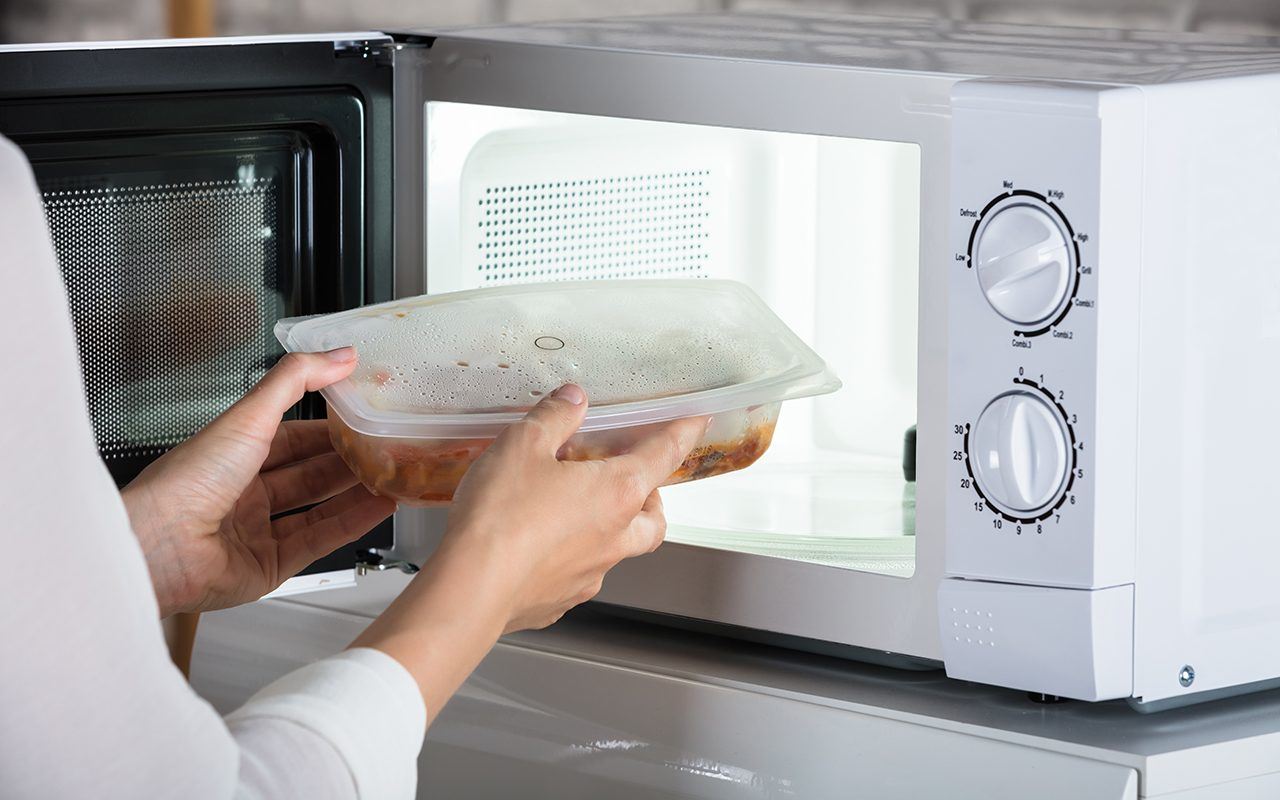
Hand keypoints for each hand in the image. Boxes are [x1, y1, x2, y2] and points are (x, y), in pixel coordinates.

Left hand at [122, 348, 395, 616]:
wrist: (160, 546)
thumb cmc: (187, 481)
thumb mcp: (249, 415)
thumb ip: (296, 380)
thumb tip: (338, 355)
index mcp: (232, 454)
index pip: (294, 437)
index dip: (330, 428)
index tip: (364, 417)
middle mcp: (243, 492)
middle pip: (310, 474)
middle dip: (349, 462)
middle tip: (386, 449)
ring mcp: (256, 531)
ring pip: (319, 507)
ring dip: (356, 493)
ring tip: (391, 477)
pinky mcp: (268, 566)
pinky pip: (319, 540)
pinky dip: (351, 523)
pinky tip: (377, 508)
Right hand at [444, 383, 708, 631]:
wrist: (470, 589)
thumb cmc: (500, 518)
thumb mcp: (523, 445)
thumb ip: (554, 418)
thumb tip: (572, 400)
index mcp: (616, 492)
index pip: (664, 455)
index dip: (682, 434)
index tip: (695, 423)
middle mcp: (614, 537)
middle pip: (653, 519)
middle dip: (651, 498)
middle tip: (635, 482)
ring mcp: (590, 575)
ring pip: (618, 551)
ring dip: (610, 530)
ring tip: (576, 511)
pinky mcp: (559, 601)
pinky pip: (578, 576)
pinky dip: (571, 558)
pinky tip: (539, 547)